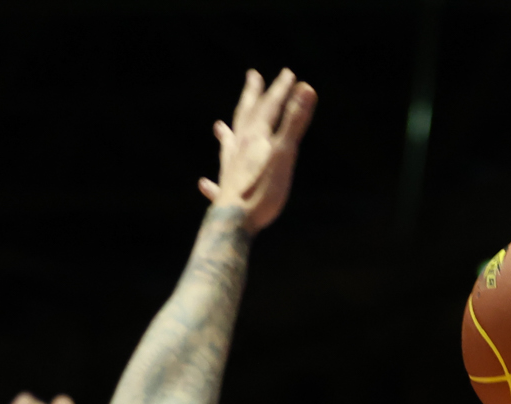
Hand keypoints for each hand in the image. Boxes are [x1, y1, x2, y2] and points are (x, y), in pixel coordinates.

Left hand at [196, 68, 318, 231]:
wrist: (234, 222)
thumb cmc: (262, 190)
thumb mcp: (284, 153)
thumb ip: (294, 122)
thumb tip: (307, 88)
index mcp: (255, 137)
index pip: (269, 107)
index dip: (280, 90)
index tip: (289, 74)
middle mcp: (239, 149)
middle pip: (245, 116)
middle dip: (252, 96)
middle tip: (252, 76)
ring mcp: (230, 170)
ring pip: (227, 146)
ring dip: (225, 133)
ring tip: (218, 126)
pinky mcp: (226, 192)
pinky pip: (218, 182)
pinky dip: (212, 180)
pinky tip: (203, 183)